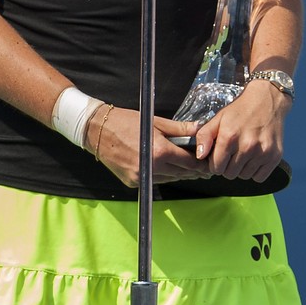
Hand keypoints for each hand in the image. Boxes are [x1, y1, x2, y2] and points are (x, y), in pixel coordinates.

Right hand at [89, 107, 208, 186]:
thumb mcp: (157, 122)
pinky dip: (164, 175)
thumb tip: (199, 130)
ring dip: (180, 174)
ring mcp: (140, 177)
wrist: (97, 130)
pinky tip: (169, 168)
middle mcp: (150, 167)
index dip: (201, 164)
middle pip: (181, 173)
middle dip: (193, 170)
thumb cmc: (126, 122)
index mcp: (159, 151)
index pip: (188, 162)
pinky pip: (155, 180)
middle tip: (204, 167)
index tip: (209, 162)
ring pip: (169, 179)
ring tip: (189, 168)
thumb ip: (180, 129)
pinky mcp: (132, 182)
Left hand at [192, 83, 287, 182]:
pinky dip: (256, 171)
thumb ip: (204, 136)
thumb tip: (200, 156)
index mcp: (229, 137)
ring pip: (244, 176)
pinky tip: (255, 157)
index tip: (220, 155)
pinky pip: (259, 177)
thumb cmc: (241, 110)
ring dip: (242, 168)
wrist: (268, 100)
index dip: (215, 163)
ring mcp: (263, 152)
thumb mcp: (218, 119)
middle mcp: (247, 146)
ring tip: (245, 153)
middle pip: (230, 174)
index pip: (216, 168)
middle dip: (228, 166)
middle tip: (233, 153)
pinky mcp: (275, 156)